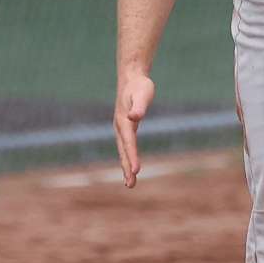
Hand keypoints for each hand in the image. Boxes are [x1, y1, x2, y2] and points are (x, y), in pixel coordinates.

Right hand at [113, 68, 154, 188]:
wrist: (131, 77)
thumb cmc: (139, 85)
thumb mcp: (143, 93)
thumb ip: (139, 106)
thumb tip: (135, 117)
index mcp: (124, 121)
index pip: (129, 143)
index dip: (132, 157)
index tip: (136, 171)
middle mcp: (120, 127)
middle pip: (123, 151)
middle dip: (127, 168)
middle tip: (130, 185)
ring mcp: (121, 128)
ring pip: (123, 151)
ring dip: (126, 166)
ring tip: (129, 183)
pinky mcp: (125, 128)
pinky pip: (125, 147)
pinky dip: (128, 158)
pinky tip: (131, 167)